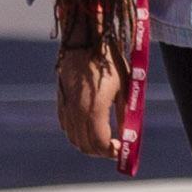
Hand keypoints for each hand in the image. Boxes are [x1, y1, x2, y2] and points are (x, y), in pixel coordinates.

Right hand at [53, 40, 127, 161]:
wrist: (84, 40)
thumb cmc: (109, 60)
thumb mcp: (124, 87)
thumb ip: (126, 113)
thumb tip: (130, 135)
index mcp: (93, 109)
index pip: (100, 144)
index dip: (112, 151)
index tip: (122, 148)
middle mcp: (76, 111)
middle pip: (85, 145)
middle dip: (101, 151)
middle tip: (115, 147)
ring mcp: (66, 107)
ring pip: (74, 139)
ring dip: (89, 144)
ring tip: (105, 139)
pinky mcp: (60, 101)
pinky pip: (66, 126)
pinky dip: (77, 134)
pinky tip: (89, 127)